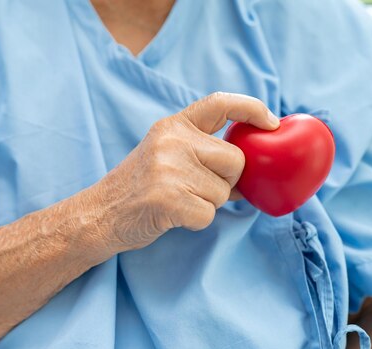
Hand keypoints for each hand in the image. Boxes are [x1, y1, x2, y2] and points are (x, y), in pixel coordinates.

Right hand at [91, 92, 279, 252]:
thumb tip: (254, 166)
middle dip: (225, 180)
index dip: (252, 109)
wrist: (99, 214)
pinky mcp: (169, 198)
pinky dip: (195, 221)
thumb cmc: (139, 188)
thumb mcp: (165, 154)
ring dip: (207, 204)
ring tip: (176, 200)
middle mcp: (172, 140)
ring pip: (224, 191)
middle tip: (193, 188)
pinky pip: (208, 214)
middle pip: (235, 160)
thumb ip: (202, 151)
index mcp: (172, 125)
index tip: (272, 123)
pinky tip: (171, 215)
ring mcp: (169, 168)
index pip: (219, 103)